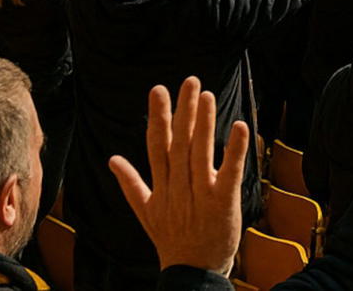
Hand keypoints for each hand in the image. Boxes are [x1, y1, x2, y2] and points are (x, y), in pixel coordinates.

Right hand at [109, 77, 247, 274]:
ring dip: (204, 123)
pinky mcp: (223, 202)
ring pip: (200, 153)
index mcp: (161, 186)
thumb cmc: (171, 239)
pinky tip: (240, 126)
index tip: (158, 90)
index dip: (158, 117)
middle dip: (184, 111)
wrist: (191, 273)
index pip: (157, 145)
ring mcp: (200, 194)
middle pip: (180, 143)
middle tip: (189, 81)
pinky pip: (230, 172)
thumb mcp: (145, 212)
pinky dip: (235, 150)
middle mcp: (178, 187)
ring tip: (208, 96)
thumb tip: (112, 159)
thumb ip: (130, 183)